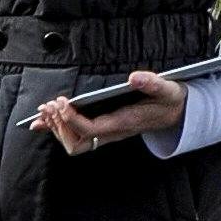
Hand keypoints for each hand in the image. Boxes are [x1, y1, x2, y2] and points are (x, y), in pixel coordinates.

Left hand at [31, 70, 186, 155]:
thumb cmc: (168, 100)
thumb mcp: (166, 89)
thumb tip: (134, 77)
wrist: (175, 113)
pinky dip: (59, 128)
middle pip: (77, 143)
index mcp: (123, 123)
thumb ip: (151, 82)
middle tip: (50, 106)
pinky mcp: (103, 129)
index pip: (90, 129)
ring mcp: (107, 134)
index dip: (72, 118)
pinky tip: (45, 121)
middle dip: (60, 126)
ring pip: (74, 142)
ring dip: (57, 127)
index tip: (62, 102)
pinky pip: (76, 136)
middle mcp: (112, 132)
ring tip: (45, 110)